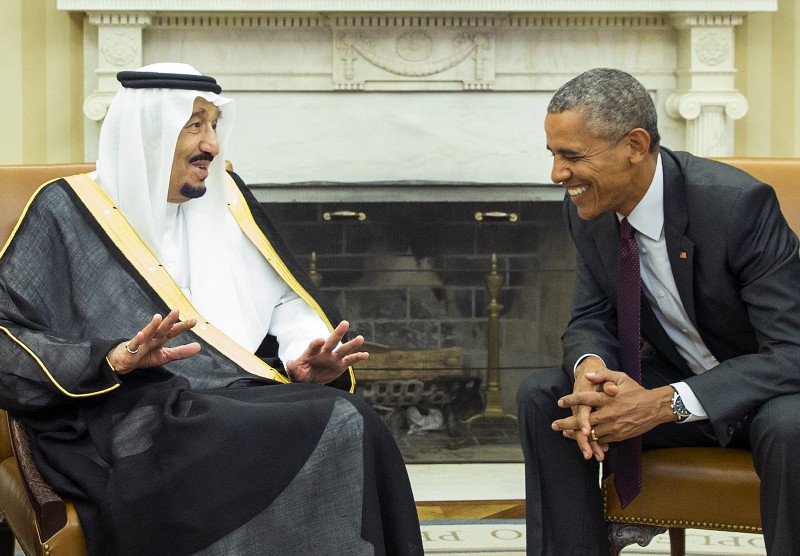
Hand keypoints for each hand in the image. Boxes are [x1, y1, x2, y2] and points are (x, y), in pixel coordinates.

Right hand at [108, 309, 200, 373]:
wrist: (123, 361)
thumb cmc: (144, 356)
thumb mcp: (165, 356)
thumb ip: (181, 352)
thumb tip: (199, 347)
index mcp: (160, 338)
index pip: (173, 331)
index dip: (183, 326)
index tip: (194, 321)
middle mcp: (152, 337)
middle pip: (162, 328)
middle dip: (169, 320)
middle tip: (176, 310)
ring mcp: (141, 342)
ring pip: (148, 332)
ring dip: (152, 325)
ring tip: (158, 317)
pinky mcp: (131, 349)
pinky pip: (134, 344)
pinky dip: (137, 339)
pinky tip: (141, 334)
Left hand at [285, 320, 368, 383]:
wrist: (310, 380)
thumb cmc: (301, 374)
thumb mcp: (295, 373)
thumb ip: (293, 369)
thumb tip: (289, 362)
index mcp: (312, 353)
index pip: (314, 346)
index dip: (317, 343)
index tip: (321, 340)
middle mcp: (324, 352)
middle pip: (332, 342)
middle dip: (338, 333)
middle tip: (345, 323)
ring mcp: (333, 358)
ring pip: (344, 349)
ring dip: (352, 344)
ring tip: (361, 338)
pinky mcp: (340, 365)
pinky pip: (350, 360)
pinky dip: (358, 357)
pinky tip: (366, 354)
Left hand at [552, 368, 673, 457]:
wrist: (655, 407)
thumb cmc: (636, 391)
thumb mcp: (620, 377)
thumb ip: (603, 375)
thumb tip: (587, 375)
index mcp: (607, 398)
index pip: (584, 399)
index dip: (571, 400)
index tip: (560, 402)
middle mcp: (608, 413)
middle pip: (583, 420)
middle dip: (567, 423)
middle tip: (554, 425)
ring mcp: (613, 426)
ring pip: (591, 433)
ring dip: (577, 434)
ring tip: (565, 433)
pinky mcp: (619, 435)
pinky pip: (602, 440)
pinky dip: (592, 441)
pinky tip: (583, 440)